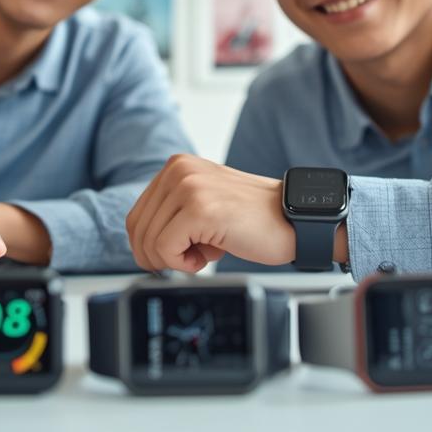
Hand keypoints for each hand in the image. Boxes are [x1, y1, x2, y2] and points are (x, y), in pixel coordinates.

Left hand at [124, 154, 294, 272]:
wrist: (294, 220)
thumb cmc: (254, 219)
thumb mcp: (204, 202)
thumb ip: (173, 212)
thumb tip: (141, 243)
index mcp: (177, 166)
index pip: (137, 215)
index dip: (149, 246)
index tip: (172, 257)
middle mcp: (179, 170)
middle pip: (138, 229)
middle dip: (159, 257)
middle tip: (189, 261)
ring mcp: (189, 187)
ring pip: (149, 241)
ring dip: (174, 260)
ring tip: (203, 256)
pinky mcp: (199, 209)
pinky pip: (166, 249)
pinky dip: (184, 264)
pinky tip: (209, 257)